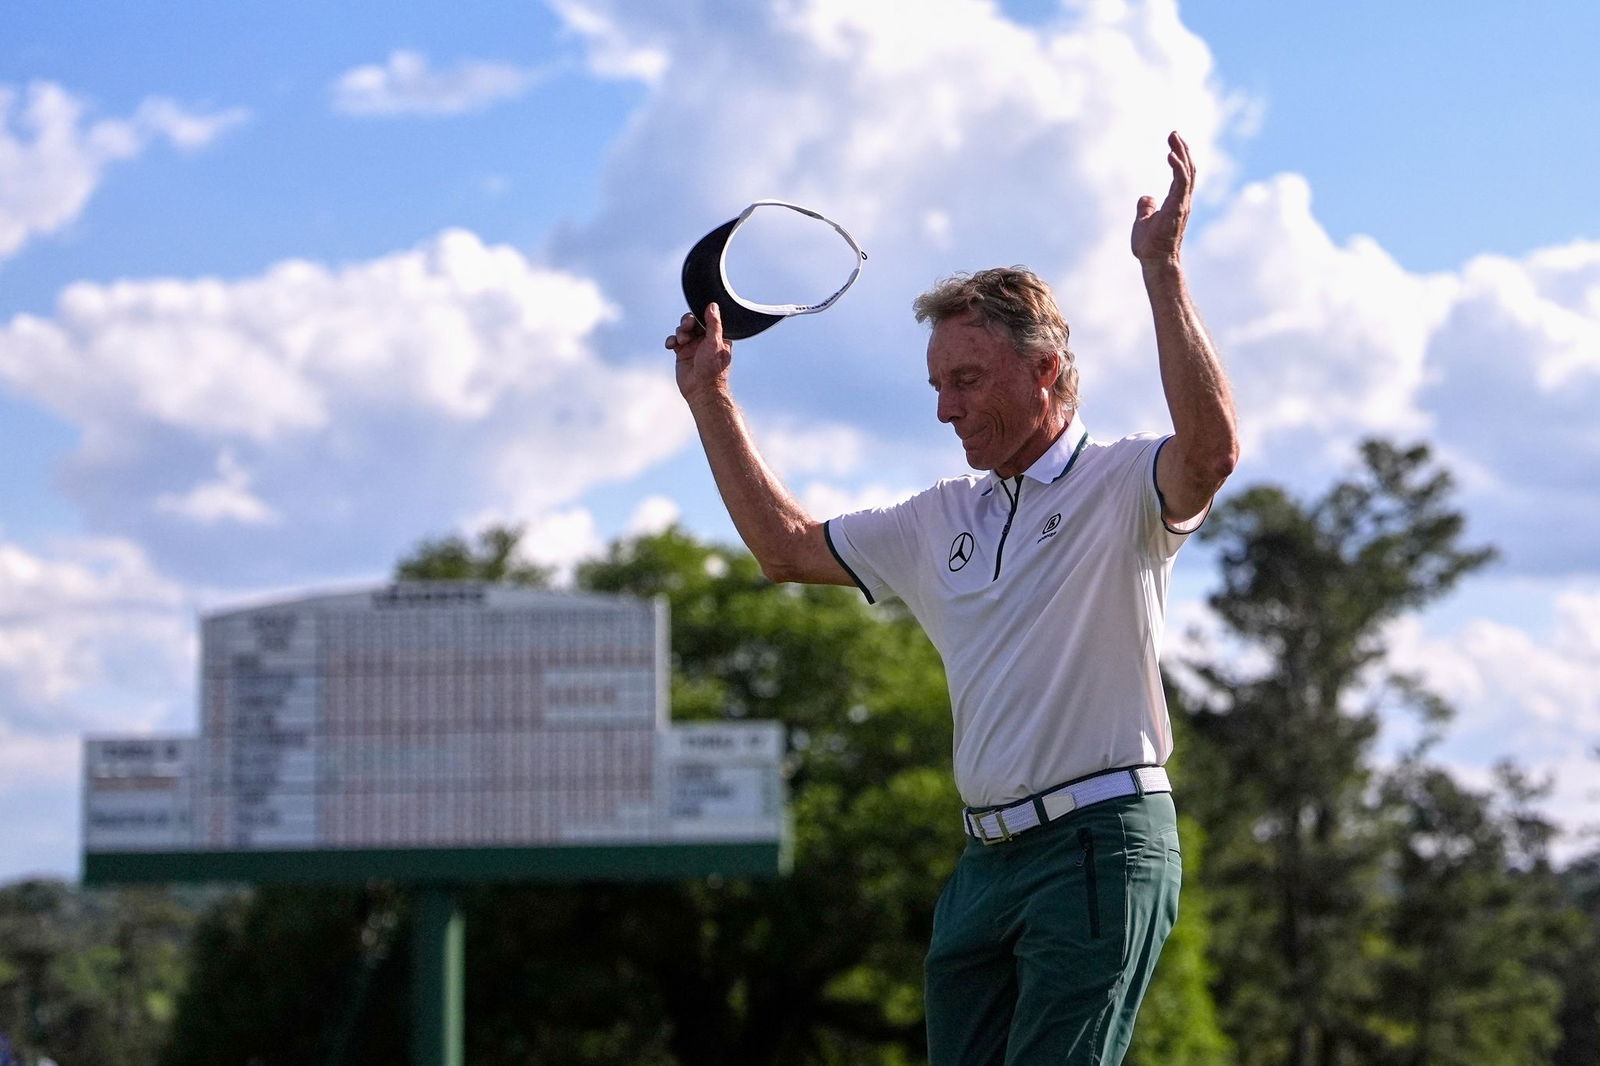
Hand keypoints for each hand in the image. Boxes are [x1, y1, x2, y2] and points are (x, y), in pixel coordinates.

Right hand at [665, 303, 732, 401]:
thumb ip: (713, 324)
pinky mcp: (682, 353)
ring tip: (681, 340)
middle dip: (687, 322)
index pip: (706, 319)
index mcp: (717, 336)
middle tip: (686, 326)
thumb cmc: (713, 368)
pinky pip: (674, 341)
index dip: (699, 316)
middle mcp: (705, 340)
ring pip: (682, 330)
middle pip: (693, 322)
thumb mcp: (714, 343)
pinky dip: (671, 340)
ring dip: (680, 332)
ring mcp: (693, 346)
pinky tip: (671, 345)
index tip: (695, 318)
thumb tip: (712, 305)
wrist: (701, 390)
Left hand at [1131, 131, 1193, 264]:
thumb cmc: (1150, 246)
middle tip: (1174, 133)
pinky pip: (1181, 183)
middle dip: (1183, 149)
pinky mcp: (1178, 208)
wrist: (1154, 261)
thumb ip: (1146, 208)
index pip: (1182, 174)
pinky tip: (1171, 155)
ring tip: (1174, 138)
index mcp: (1176, 202)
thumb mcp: (1144, 221)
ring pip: (1187, 173)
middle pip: (1188, 169)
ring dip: (1182, 153)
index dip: (1179, 156)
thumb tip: (1146, 197)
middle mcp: (1183, 201)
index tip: (1172, 141)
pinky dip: (1178, 168)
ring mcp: (1182, 204)